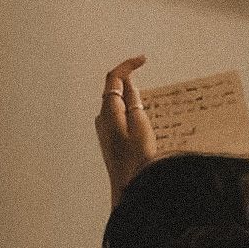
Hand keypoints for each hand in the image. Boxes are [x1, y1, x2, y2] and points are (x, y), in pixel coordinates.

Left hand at [95, 56, 156, 208]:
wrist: (129, 187)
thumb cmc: (137, 158)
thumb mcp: (140, 125)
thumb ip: (132, 102)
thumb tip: (127, 84)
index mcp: (108, 112)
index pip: (113, 79)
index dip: (127, 65)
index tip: (143, 60)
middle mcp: (102, 119)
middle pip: (112, 89)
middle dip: (128, 79)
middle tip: (144, 72)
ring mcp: (103, 130)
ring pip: (115, 103)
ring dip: (129, 95)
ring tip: (146, 97)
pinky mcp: (108, 140)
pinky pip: (117, 116)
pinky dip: (128, 108)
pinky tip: (140, 116)